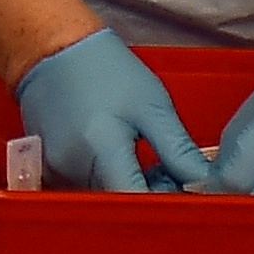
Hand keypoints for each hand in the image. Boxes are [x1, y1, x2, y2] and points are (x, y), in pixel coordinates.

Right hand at [11, 31, 211, 192]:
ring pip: (104, 199)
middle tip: (169, 170)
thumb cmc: (107, 70)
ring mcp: (55, 171)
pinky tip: (117, 158)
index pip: (136, 202)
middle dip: (150, 196)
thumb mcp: (152, 105)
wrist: (53, 49)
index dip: (164, 203)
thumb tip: (205, 184)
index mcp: (101, 151)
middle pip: (119, 205)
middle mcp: (72, 169)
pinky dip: (108, 181)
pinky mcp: (48, 170)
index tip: (184, 188)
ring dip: (129, 189)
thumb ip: (177, 150)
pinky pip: (86, 189)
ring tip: (143, 158)